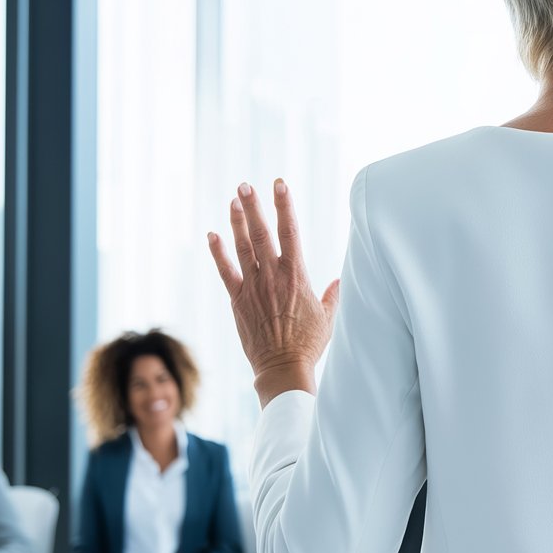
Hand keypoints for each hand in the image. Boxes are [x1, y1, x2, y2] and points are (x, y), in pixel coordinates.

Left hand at [208, 180, 341, 405]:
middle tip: (246, 184)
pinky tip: (212, 234)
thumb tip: (340, 281)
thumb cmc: (308, 344)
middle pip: (262, 233)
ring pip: (242, 247)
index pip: (291, 231)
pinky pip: (225, 271)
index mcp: (296, 275)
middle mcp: (273, 276)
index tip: (280, 184)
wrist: (283, 367)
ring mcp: (253, 287)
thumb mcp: (327, 317)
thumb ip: (332, 296)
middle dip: (254, 206)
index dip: (284, 205)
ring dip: (237, 222)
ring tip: (233, 200)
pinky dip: (218, 252)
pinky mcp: (238, 300)